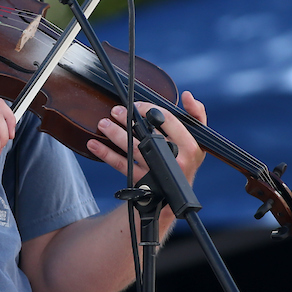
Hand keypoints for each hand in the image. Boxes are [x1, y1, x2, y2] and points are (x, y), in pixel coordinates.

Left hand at [88, 91, 206, 185]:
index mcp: (189, 145)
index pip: (167, 120)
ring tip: (103, 123)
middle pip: (147, 134)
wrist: (174, 196)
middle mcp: (175, 159)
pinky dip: (105, 153)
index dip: (149, 109)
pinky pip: (120, 165)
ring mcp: (157, 171)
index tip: (136, 105)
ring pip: (133, 148)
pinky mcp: (142, 181)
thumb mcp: (198, 139)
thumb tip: (188, 95)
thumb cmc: (184, 159)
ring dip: (114, 134)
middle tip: (115, 110)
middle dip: (127, 120)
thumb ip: (196, 114)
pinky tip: (93, 144)